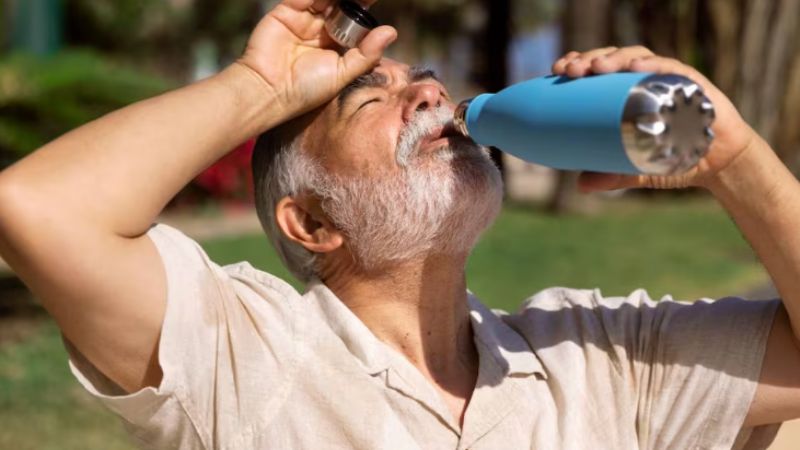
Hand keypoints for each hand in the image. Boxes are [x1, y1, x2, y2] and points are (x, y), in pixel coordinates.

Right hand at [238, 0, 396, 119]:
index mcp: (337, 43)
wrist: (269, 90)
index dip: (365, 6)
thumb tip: (391, 31)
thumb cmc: (306, 90)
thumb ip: (366, 53)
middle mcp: (321, 28)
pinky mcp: (286, 10)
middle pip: (342, 3)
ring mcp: (304, 18)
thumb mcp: (343, 74)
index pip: (355, 19)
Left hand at [551, 46, 758, 191]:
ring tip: (596, 67)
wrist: (720, 163)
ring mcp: (668, 78)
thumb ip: (612, 176)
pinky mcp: (692, 83)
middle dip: (588, 59)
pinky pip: (671, 68)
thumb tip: (580, 186)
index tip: (557, 69)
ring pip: (637, 57)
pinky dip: (652, 65)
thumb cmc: (676, 158)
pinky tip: (635, 67)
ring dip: (614, 58)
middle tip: (570, 70)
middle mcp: (646, 80)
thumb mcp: (637, 169)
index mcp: (628, 93)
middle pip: (612, 58)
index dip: (578, 63)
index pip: (599, 70)